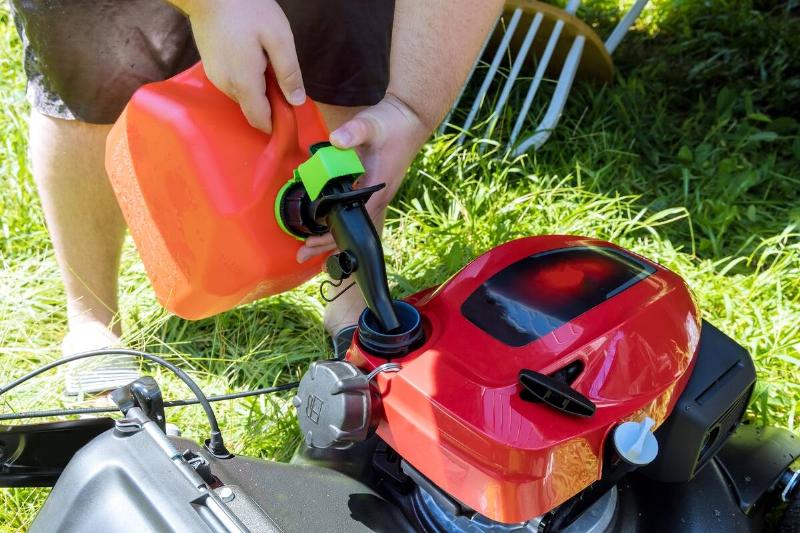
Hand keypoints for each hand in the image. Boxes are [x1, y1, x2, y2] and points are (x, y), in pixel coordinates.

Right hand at [182, 0, 304, 132]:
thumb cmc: (249, 10)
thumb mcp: (279, 38)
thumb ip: (288, 73)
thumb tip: (296, 102)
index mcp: (245, 82)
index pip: (260, 120)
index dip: (277, 123)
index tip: (291, 115)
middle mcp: (226, 86)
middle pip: (252, 110)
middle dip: (269, 105)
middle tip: (282, 80)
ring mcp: (215, 78)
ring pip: (242, 98)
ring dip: (257, 91)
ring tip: (266, 65)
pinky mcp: (210, 70)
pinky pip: (233, 85)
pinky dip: (246, 81)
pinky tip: (252, 60)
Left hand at [297, 94, 430, 262]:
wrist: (410, 117)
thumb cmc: (391, 124)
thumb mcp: (370, 125)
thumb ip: (353, 132)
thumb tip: (336, 139)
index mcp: (376, 190)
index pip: (352, 223)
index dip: (331, 236)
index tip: (310, 242)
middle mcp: (377, 197)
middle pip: (351, 231)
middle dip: (327, 244)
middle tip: (303, 254)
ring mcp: (375, 194)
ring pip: (353, 224)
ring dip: (333, 236)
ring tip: (312, 248)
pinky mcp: (372, 187)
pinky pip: (355, 212)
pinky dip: (340, 221)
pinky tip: (329, 223)